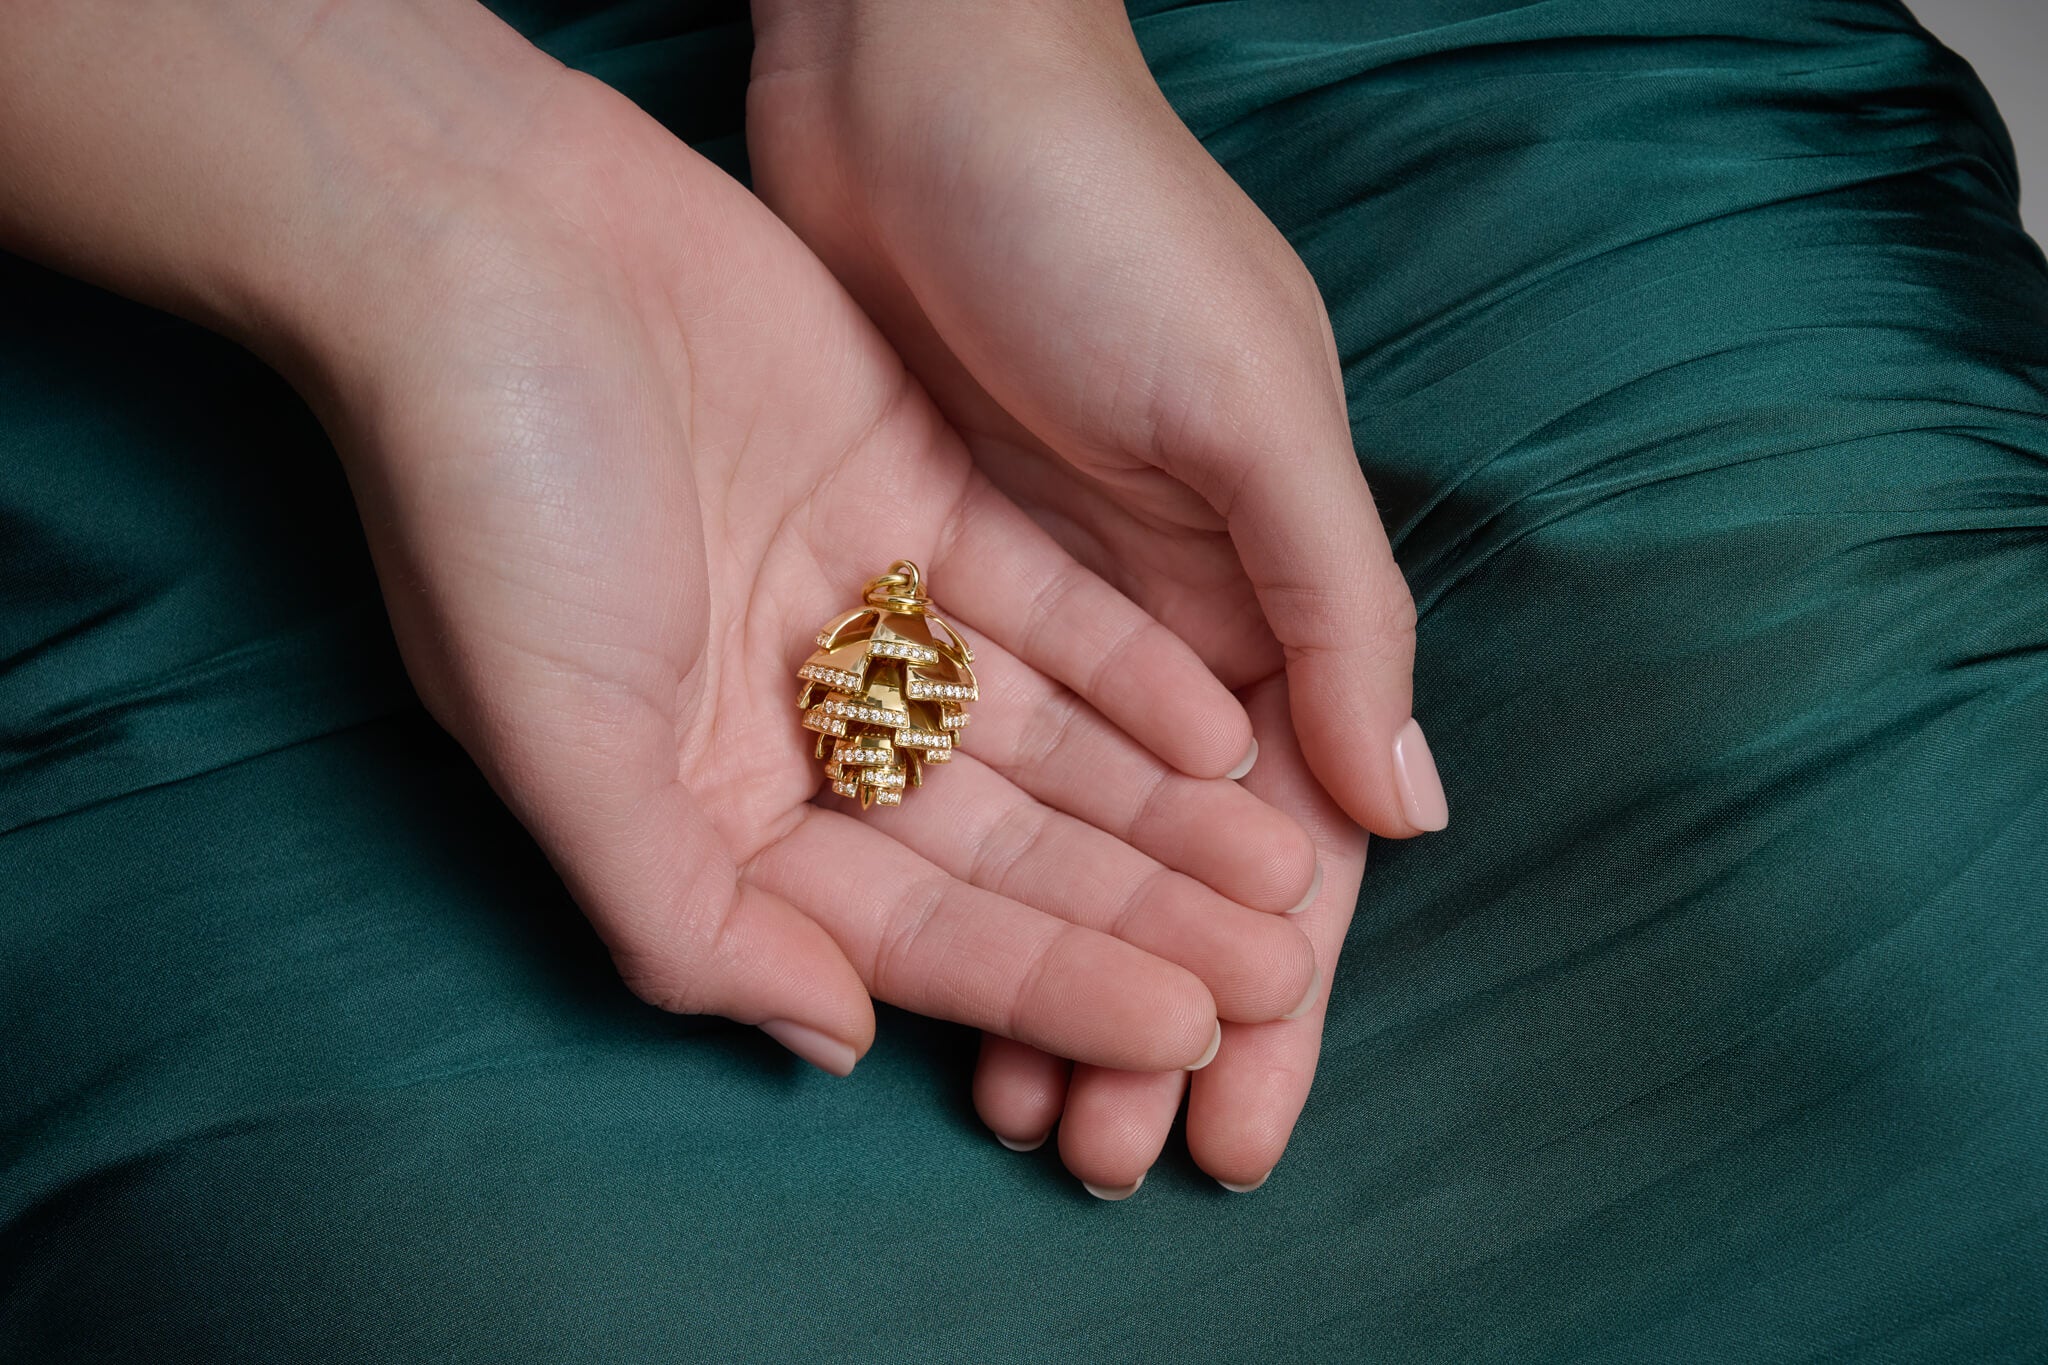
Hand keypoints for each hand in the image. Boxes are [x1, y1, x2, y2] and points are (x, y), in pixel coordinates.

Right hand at [1, 1, 1322, 1075]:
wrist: (483, 240)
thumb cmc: (487, 506)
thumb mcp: (557, 743)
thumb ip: (686, 915)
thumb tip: (835, 1039)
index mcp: (705, 804)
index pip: (909, 926)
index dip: (1049, 983)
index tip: (1185, 1030)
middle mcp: (793, 722)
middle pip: (999, 844)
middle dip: (1137, 909)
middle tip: (1276, 970)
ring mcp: (861, 607)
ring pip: (1041, 733)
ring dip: (1160, 803)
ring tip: (1287, 866)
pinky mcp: (916, 492)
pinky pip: (1044, 604)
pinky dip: (1130, 663)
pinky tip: (1227, 727)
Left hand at [747, 0, 1445, 1176]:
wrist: (921, 83)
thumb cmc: (1104, 224)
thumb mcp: (1246, 410)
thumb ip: (1334, 610)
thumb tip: (1404, 819)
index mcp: (1270, 596)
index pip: (1289, 841)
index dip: (1273, 992)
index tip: (1242, 1125)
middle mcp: (1165, 624)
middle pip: (1165, 873)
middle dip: (1149, 1013)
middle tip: (1107, 1152)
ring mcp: (1039, 614)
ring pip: (1052, 840)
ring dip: (1045, 970)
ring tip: (1015, 1101)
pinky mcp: (921, 580)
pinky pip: (943, 760)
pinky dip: (944, 867)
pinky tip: (915, 961)